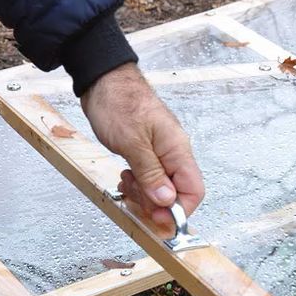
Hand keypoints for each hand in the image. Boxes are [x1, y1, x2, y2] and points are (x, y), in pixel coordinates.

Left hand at [81, 63, 203, 223]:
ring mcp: (161, 154)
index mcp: (177, 150)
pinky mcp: (148, 154)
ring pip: (161, 189)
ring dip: (143, 194)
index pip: (193, 191)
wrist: (102, 78)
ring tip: (126, 181)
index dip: (177, 210)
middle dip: (155, 202)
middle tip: (133, 195)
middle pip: (177, 194)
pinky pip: (150, 179)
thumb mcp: (132, 142)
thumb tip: (167, 201)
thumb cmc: (118, 102)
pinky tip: (126, 176)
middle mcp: (174, 154)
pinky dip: (138, 185)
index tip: (156, 216)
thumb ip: (151, 174)